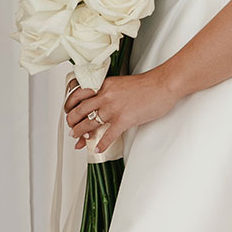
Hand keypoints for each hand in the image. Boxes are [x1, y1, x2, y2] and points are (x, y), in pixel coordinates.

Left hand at [64, 67, 178, 151]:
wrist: (163, 85)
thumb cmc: (147, 85)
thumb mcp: (121, 83)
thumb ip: (109, 91)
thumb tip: (102, 103)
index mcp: (104, 85)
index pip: (78, 94)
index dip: (69, 105)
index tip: (68, 112)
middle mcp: (105, 96)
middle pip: (80, 110)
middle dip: (72, 122)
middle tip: (71, 129)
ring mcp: (113, 108)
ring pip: (89, 123)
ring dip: (81, 134)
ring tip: (79, 140)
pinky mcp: (124, 119)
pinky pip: (108, 135)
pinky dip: (101, 144)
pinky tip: (98, 148)